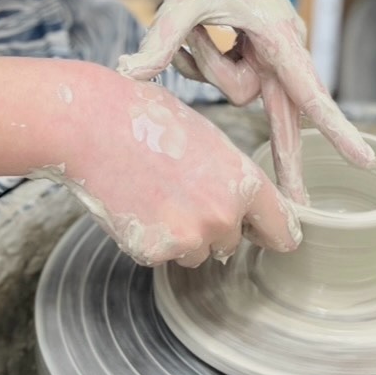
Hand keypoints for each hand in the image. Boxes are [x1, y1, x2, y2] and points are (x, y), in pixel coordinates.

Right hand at [34, 65, 300, 266]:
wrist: (92, 126)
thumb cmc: (148, 119)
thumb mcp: (208, 138)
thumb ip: (231, 176)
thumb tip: (243, 204)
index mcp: (244, 182)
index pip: (283, 232)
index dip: (272, 232)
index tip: (265, 234)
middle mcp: (223, 216)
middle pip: (232, 242)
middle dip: (212, 225)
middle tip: (181, 189)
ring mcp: (188, 239)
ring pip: (195, 251)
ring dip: (180, 234)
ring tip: (153, 191)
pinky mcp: (153, 253)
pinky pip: (161, 255)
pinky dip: (150, 238)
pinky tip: (134, 203)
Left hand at [116, 0, 374, 203]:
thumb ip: (162, 40)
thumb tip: (131, 76)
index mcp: (278, 33)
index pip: (310, 88)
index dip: (335, 126)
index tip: (362, 159)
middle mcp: (280, 46)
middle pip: (287, 112)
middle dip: (288, 157)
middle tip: (299, 207)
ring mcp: (266, 50)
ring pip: (235, 88)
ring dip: (205, 65)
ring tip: (191, 26)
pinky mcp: (249, 50)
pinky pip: (224, 75)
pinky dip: (200, 59)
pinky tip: (192, 31)